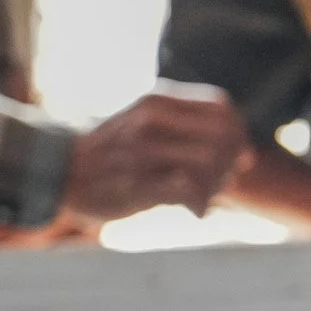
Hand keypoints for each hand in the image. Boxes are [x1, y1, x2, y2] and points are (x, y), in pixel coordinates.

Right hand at [59, 80, 249, 224]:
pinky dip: (203, 203)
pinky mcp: (137, 183)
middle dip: (233, 162)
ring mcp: (143, 151)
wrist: (60, 172)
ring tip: (208, 197)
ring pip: (210, 162)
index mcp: (157, 99)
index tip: (238, 155)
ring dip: (219, 185)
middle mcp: (151, 120)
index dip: (239, 132)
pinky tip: (196, 211)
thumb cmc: (114, 152)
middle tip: (226, 180)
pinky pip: (190, 190)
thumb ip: (192, 129)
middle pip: (223, 135)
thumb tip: (250, 153)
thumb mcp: (148, 122)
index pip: (222, 107)